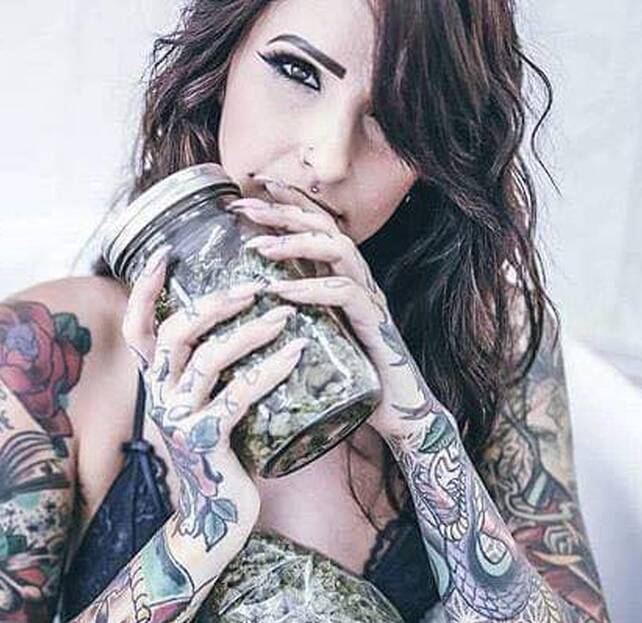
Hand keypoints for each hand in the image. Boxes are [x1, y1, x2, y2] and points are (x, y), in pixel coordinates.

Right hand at [121, 246, 308, 554]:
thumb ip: (211, 375)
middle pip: (176, 333)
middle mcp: (159, 398)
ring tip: (286, 315)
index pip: (137, 329)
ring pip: (209, 359)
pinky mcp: (207, 440)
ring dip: (250, 331)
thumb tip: (246, 325)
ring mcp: (179, 419)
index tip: (166, 253)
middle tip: (256, 285)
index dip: (145, 290)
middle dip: (216, 302)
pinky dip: (272, 369)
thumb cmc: (220, 455)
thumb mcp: (205, 408)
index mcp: (157, 385)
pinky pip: (240, 395)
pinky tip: (297, 353)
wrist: (213, 516)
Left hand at [227, 177, 442, 440]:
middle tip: (242, 206)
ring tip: (258, 247)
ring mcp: (370, 301)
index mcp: (343, 280)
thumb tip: (243, 315)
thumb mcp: (314, 341)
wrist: (399, 413)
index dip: (287, 202)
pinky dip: (312, 289)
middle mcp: (359, 282)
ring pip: (338, 251)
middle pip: (324, 227)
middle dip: (282, 212)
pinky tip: (281, 290)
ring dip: (296, 243)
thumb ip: (290, 321)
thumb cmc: (353, 381)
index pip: (317, 227)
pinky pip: (346, 294)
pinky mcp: (376, 326)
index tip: (248, 189)